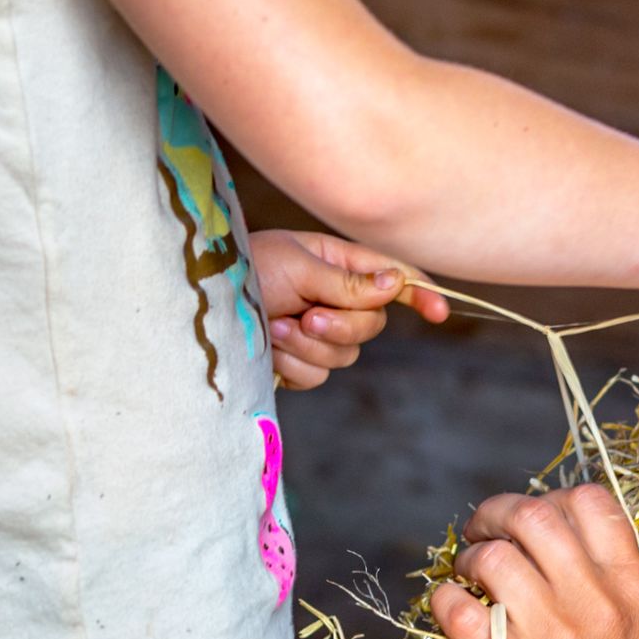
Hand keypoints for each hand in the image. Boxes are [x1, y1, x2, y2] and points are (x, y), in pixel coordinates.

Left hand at [250, 230, 449, 389]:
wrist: (200, 305)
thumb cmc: (246, 268)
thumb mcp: (298, 267)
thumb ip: (348, 282)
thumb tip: (396, 284)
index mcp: (341, 263)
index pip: (393, 278)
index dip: (420, 293)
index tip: (439, 312)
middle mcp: (335, 297)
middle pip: (372, 325)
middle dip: (341, 325)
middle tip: (308, 315)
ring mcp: (318, 331)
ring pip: (345, 354)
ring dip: (309, 345)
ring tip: (277, 326)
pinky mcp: (300, 361)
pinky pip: (318, 375)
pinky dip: (295, 364)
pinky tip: (271, 347)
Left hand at [432, 487, 638, 638]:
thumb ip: (614, 581)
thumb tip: (563, 541)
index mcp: (635, 588)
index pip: (590, 502)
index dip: (550, 497)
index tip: (531, 519)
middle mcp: (597, 605)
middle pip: (534, 516)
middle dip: (498, 513)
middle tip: (484, 532)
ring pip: (495, 559)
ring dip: (472, 559)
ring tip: (469, 574)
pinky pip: (461, 614)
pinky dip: (446, 602)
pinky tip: (452, 610)